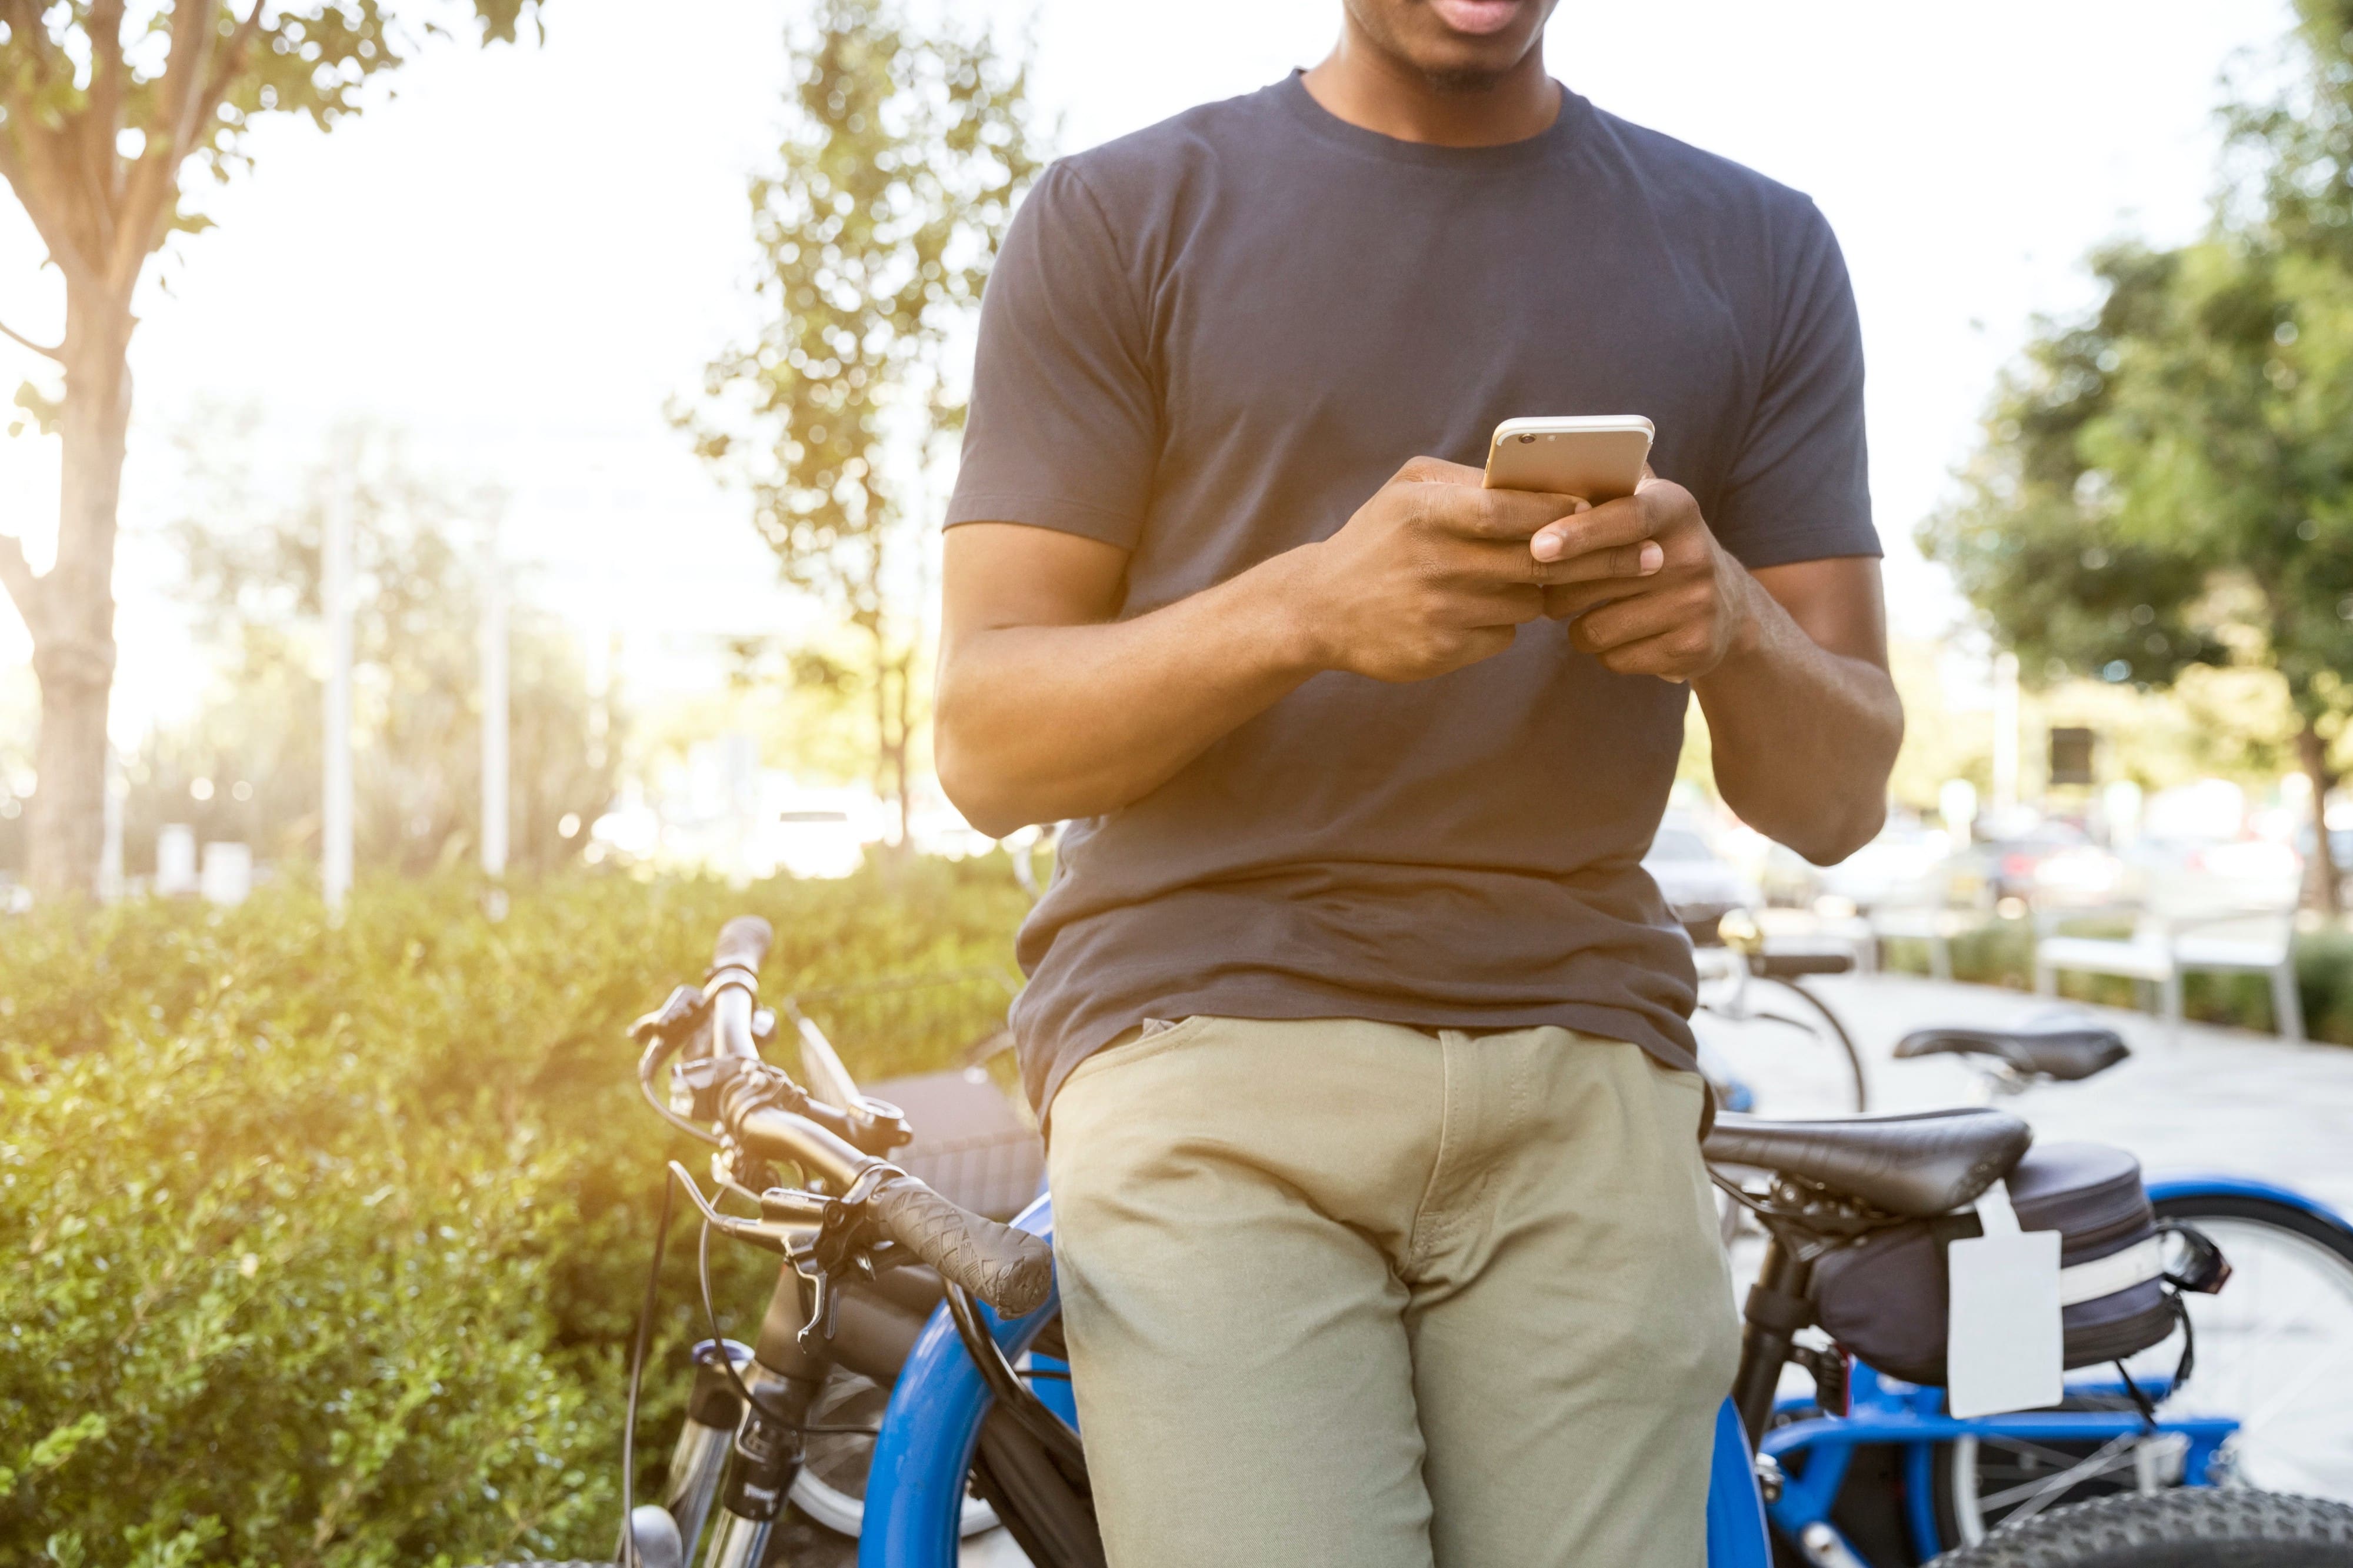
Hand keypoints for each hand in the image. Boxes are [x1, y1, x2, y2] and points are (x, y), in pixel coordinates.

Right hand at [1295, 457, 1668, 682]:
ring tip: (1562, 579)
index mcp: (1429, 513)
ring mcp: (1439, 611)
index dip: (1568, 513)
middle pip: (1540, 563)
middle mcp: (1435, 563)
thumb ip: (1470, 482)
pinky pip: (1503, 635)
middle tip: (1652, 557)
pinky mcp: (1441, 652)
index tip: (1613, 511)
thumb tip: (1544, 478)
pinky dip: (1506, 622)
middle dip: (1603, 560)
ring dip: (1549, 591)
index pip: (1516, 512)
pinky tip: (1486, 609)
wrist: (1317, 610)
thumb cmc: (1376, 538)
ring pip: (1529, 602)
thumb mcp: (1409, 491)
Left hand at [1529, 474, 1755, 681]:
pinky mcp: (1693, 649)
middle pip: (1595, 580)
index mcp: (1676, 508)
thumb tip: (1537, 472)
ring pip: (1595, 628)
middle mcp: (1693, 555)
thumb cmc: (1658, 547)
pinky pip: (1613, 658)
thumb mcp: (1647, 506)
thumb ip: (1605, 487)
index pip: (1627, 518)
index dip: (1579, 532)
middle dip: (1555, 584)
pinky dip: (1603, 650)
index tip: (1537, 546)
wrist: (1728, 607)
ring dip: (1575, 623)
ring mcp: (1696, 605)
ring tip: (1588, 608)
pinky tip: (1620, 634)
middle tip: (1541, 580)